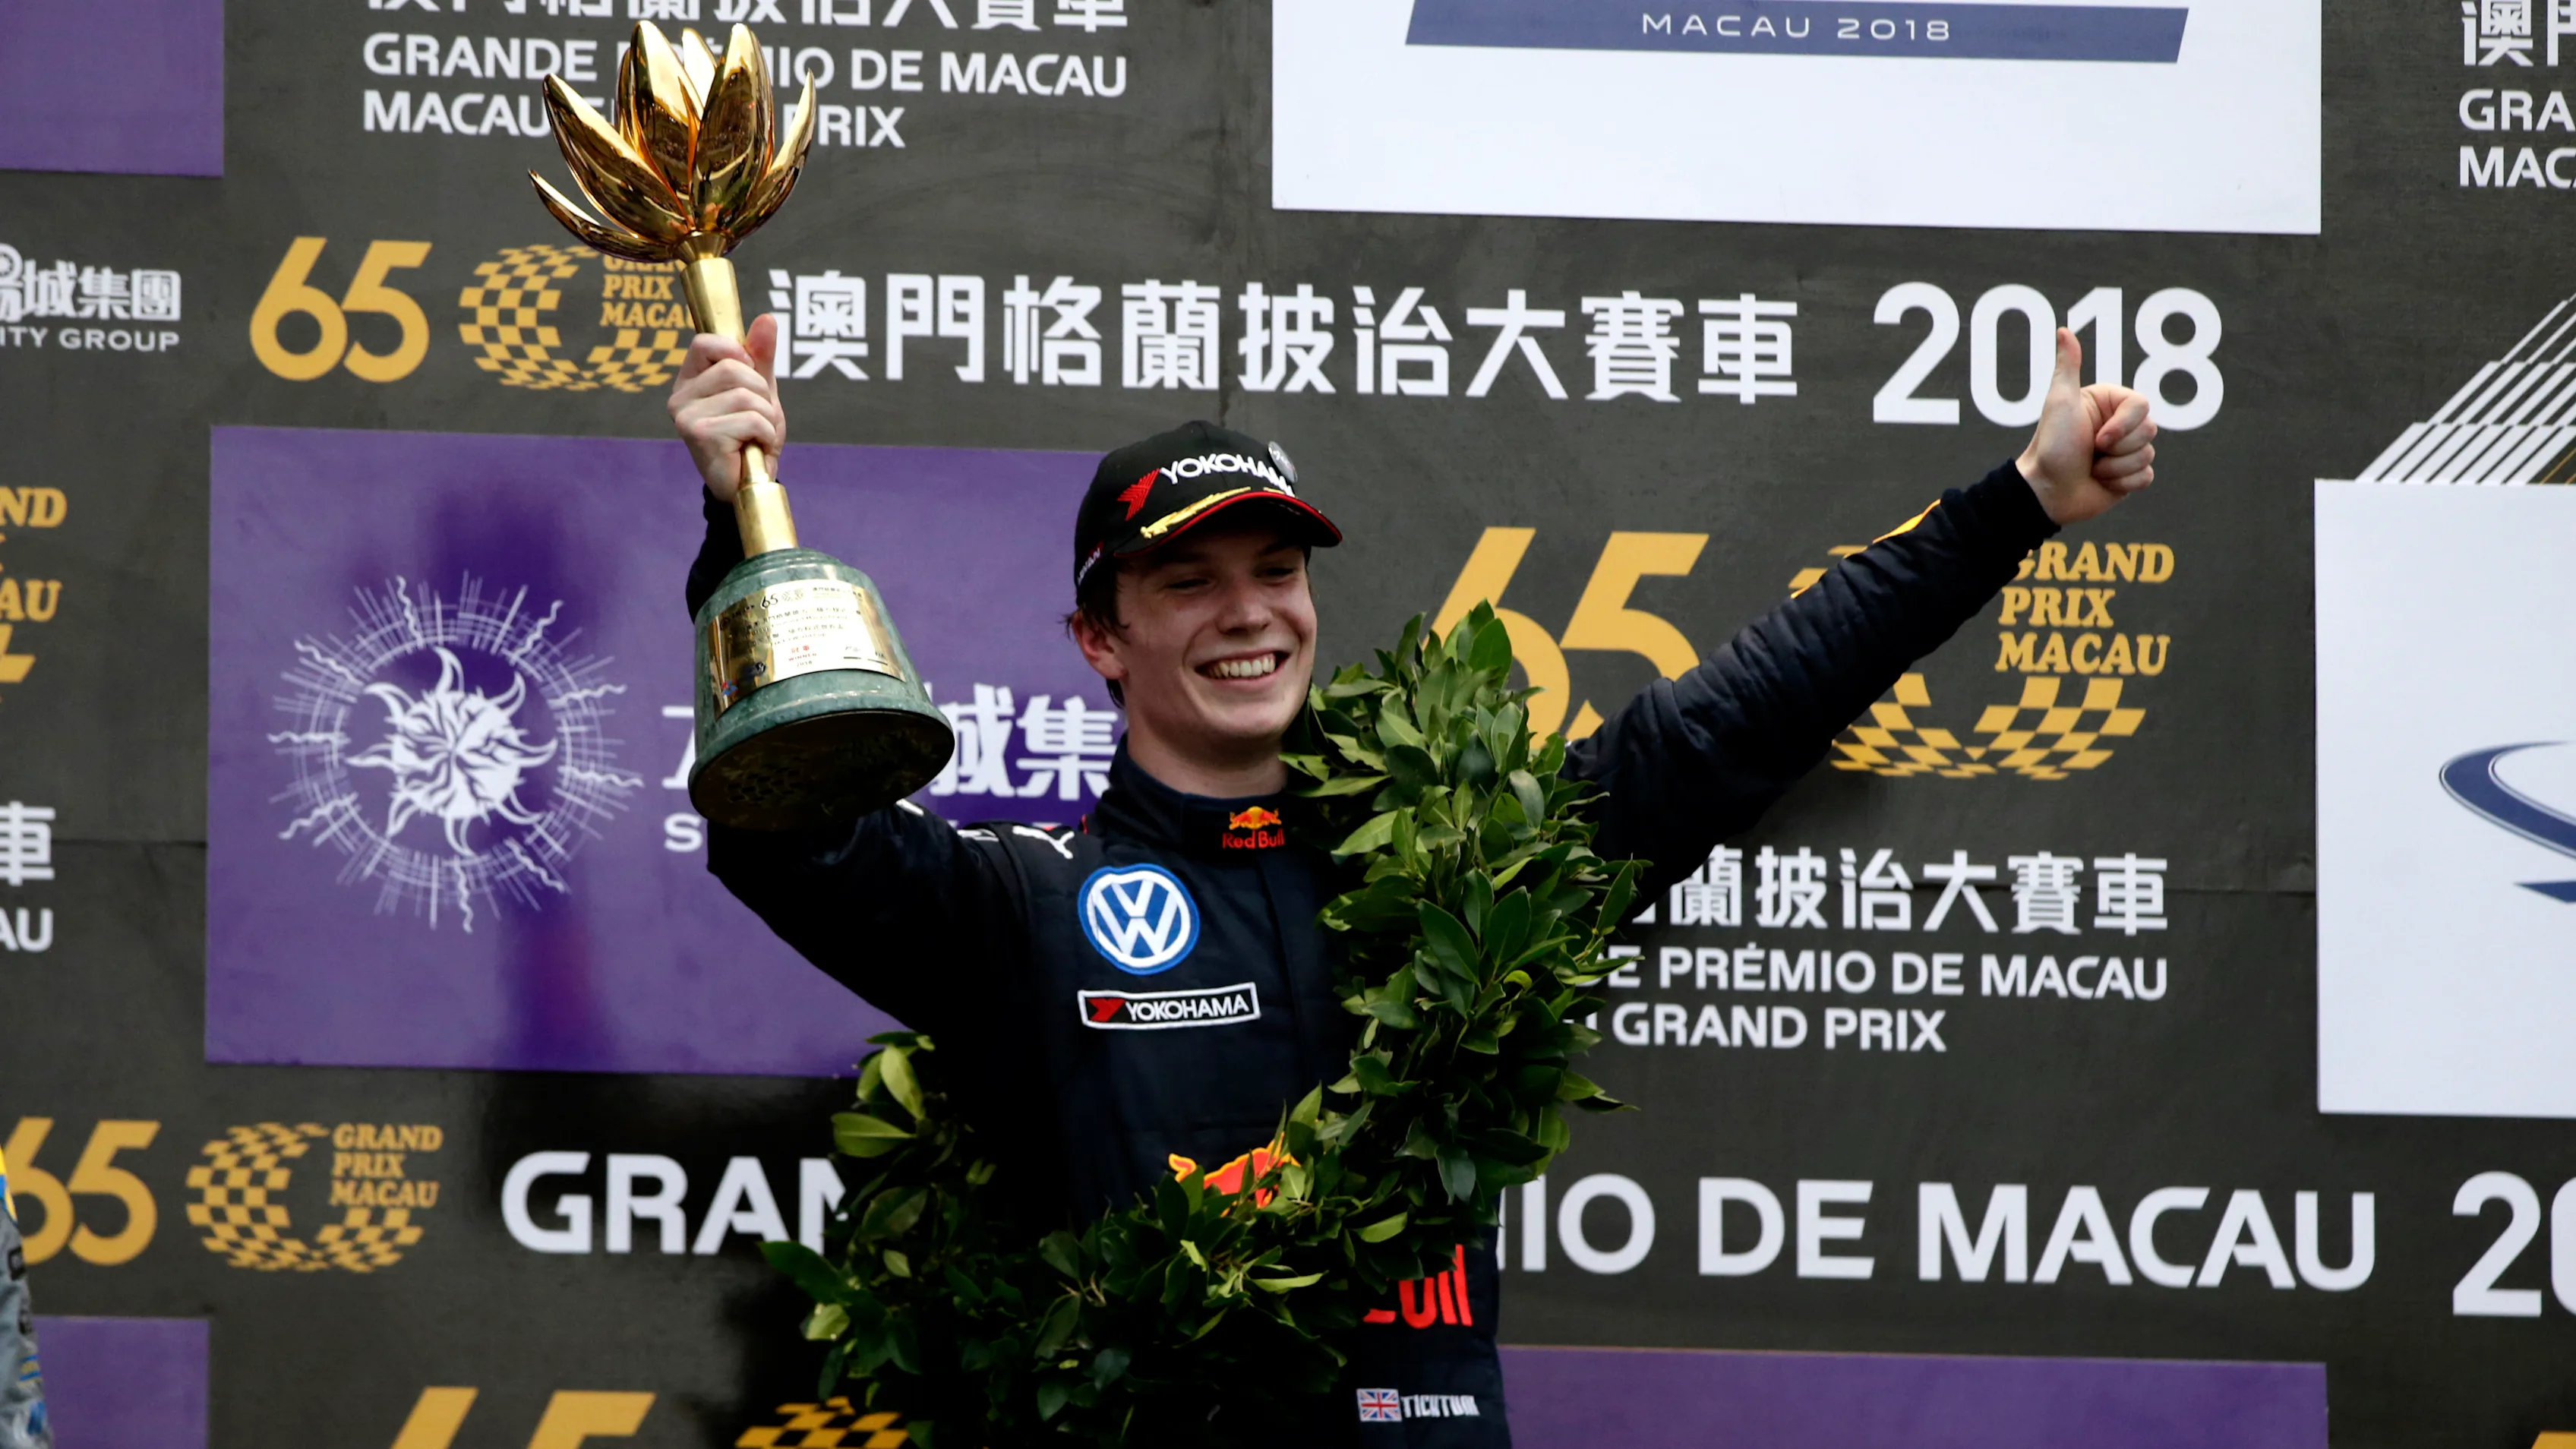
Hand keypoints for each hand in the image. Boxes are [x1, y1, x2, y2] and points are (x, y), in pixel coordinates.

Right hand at [667, 313, 783, 501]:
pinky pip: (751, 419)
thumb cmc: (750, 435)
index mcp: (689, 380)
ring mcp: (686, 417)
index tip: (750, 376)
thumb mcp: (760, 390)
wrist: (749, 483)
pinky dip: (765, 435)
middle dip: (762, 393)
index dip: (737, 353)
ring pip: (746, 395)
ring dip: (766, 418)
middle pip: (734, 368)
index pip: (706, 343)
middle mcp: (680, 397)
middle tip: (758, 418)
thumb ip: (761, 356)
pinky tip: (754, 449)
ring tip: (757, 435)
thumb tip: (767, 318)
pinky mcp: (701, 436)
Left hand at [2016, 327, 2155, 525]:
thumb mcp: (2059, 401)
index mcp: (2109, 404)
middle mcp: (2120, 425)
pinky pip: (2146, 477)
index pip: (2142, 406)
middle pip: (2150, 430)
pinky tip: (2101, 482)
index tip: (2098, 438)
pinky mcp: (2129, 476)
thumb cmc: (2052, 445)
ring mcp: (2126, 451)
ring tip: (2092, 468)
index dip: (2123, 426)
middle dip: (2118, 448)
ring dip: (2116, 468)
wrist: (2047, 491)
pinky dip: (2123, 483)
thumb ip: (2067, 366)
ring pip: (2148, 455)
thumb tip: (2063, 329)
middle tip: (2092, 452)